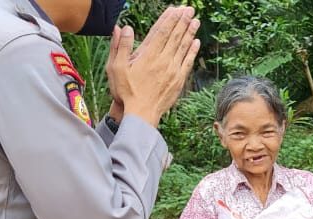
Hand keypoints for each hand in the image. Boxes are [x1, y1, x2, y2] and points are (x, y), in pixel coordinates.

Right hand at [106, 7, 201, 126]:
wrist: (141, 114)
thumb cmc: (126, 92)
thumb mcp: (116, 68)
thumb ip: (120, 46)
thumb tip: (124, 28)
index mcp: (148, 55)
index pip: (161, 32)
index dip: (169, 19)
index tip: (176, 9)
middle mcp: (162, 61)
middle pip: (175, 36)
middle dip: (182, 21)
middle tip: (189, 9)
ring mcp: (172, 71)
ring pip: (183, 47)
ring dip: (190, 32)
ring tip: (196, 21)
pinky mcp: (178, 81)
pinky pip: (187, 62)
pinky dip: (192, 51)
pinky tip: (196, 42)